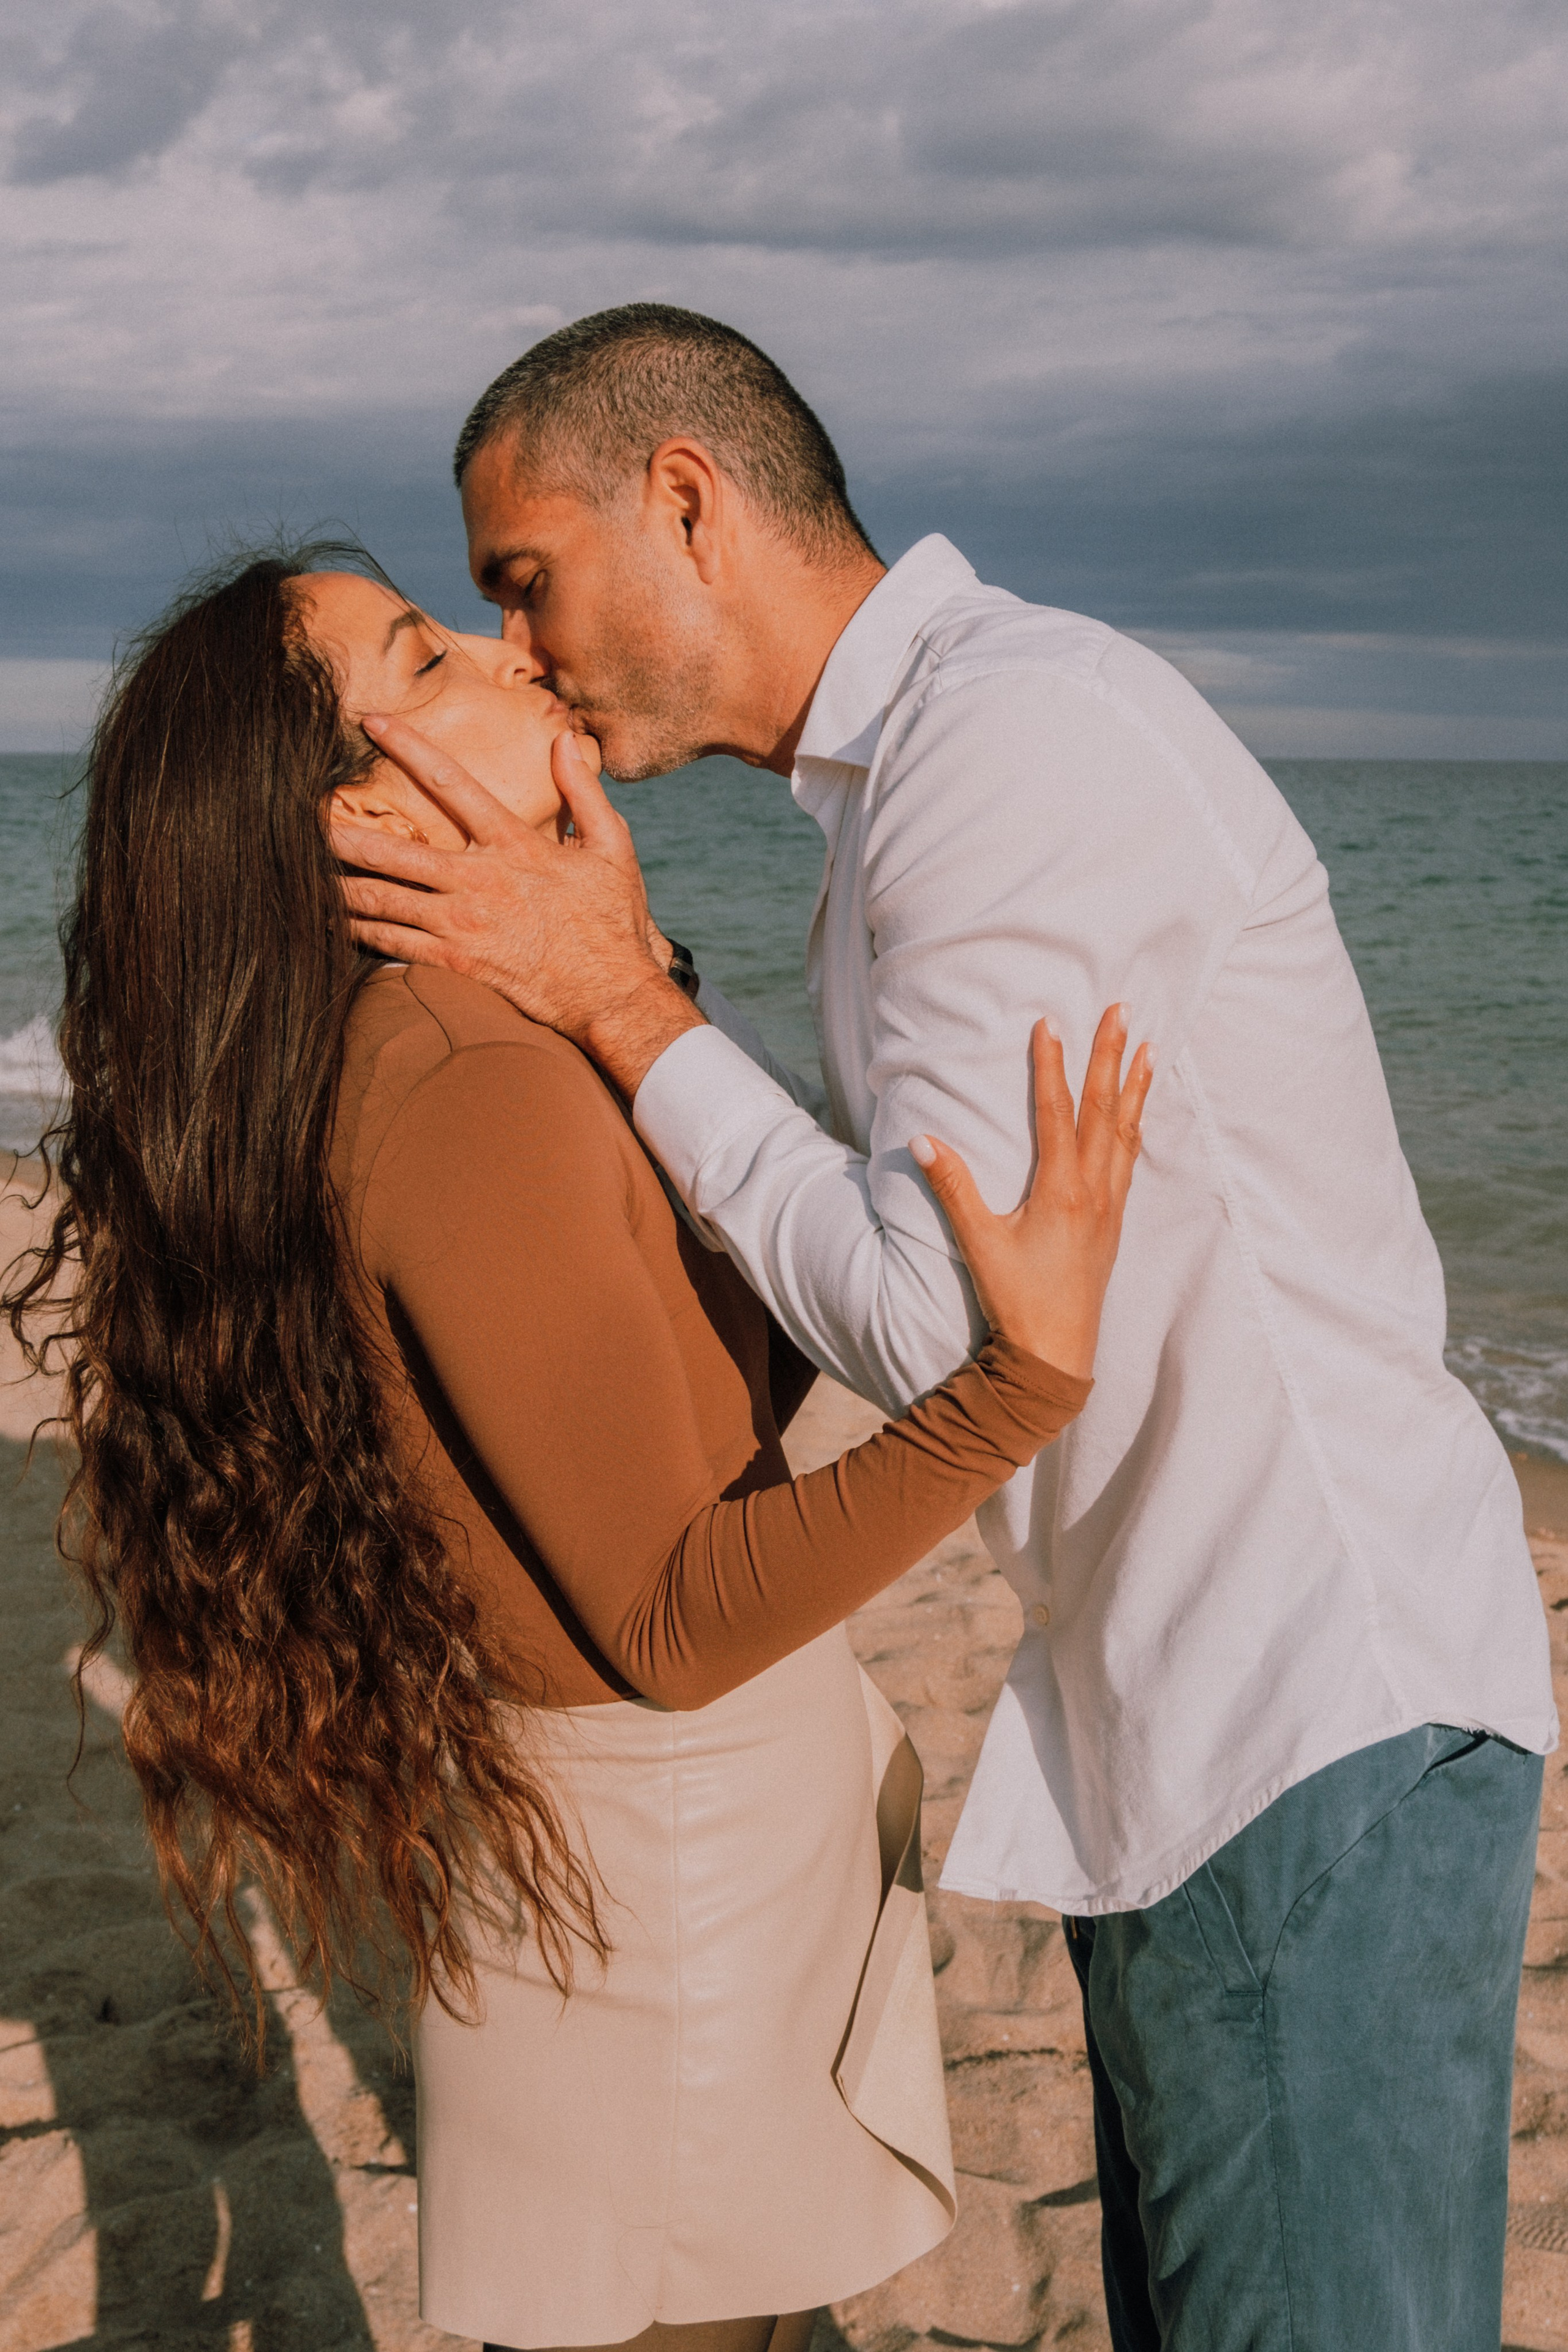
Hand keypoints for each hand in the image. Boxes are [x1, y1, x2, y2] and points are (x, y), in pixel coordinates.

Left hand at [330, 720, 701, 1092]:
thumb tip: (563, 738)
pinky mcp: (457, 966)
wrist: (612, 995)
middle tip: (298, 814)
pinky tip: (330, 921)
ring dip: (337, 884)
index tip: (370, 722)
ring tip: (296, 870)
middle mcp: (479, 880)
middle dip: (341, 832)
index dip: (408, 748)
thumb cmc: (613, 923)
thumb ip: (582, 790)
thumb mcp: (612, 848)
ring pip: (382, 899)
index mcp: (513, 844)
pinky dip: (358, 932)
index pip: (451, 783)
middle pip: (393, 850)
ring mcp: (463, 925)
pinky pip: (394, 945)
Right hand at [910, 1006, 1153, 1380]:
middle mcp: (1094, 1191)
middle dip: (1111, 1058)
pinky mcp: (1113, 1223)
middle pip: (1104, 1111)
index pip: (1058, 1113)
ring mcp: (1109, 1207)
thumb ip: (953, 1189)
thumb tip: (923, 1141)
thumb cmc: (1017, 1300)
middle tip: (1123, 1011)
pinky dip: (1134, 1127)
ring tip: (1147, 1048)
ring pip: (1125, 1133)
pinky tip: (1136, 1115)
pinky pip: (1129, 1160)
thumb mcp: (979, 1243)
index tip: (1051, 1023)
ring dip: (1135, 1088)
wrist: (1056, 1354)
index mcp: (1063, 1191)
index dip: (1052, 1066)